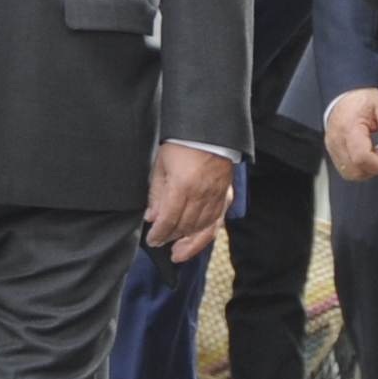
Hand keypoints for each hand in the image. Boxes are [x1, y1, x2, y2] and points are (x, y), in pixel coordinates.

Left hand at [146, 144, 235, 258]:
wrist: (209, 130)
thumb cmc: (183, 144)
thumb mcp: (161, 165)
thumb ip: (156, 194)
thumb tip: (152, 217)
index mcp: (182, 185)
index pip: (169, 219)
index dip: (159, 233)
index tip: (152, 240)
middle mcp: (201, 194)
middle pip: (185, 226)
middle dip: (171, 237)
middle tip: (161, 242)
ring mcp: (216, 195)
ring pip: (202, 227)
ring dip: (189, 240)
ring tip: (178, 248)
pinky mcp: (225, 194)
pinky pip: (217, 221)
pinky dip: (206, 232)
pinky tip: (196, 237)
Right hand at [325, 89, 377, 179]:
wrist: (346, 95)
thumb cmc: (365, 100)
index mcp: (349, 128)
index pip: (361, 157)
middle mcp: (337, 140)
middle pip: (355, 169)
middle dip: (374, 168)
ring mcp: (332, 147)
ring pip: (349, 173)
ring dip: (366, 170)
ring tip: (375, 154)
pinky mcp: (332, 151)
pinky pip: (345, 169)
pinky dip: (358, 168)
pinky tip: (366, 156)